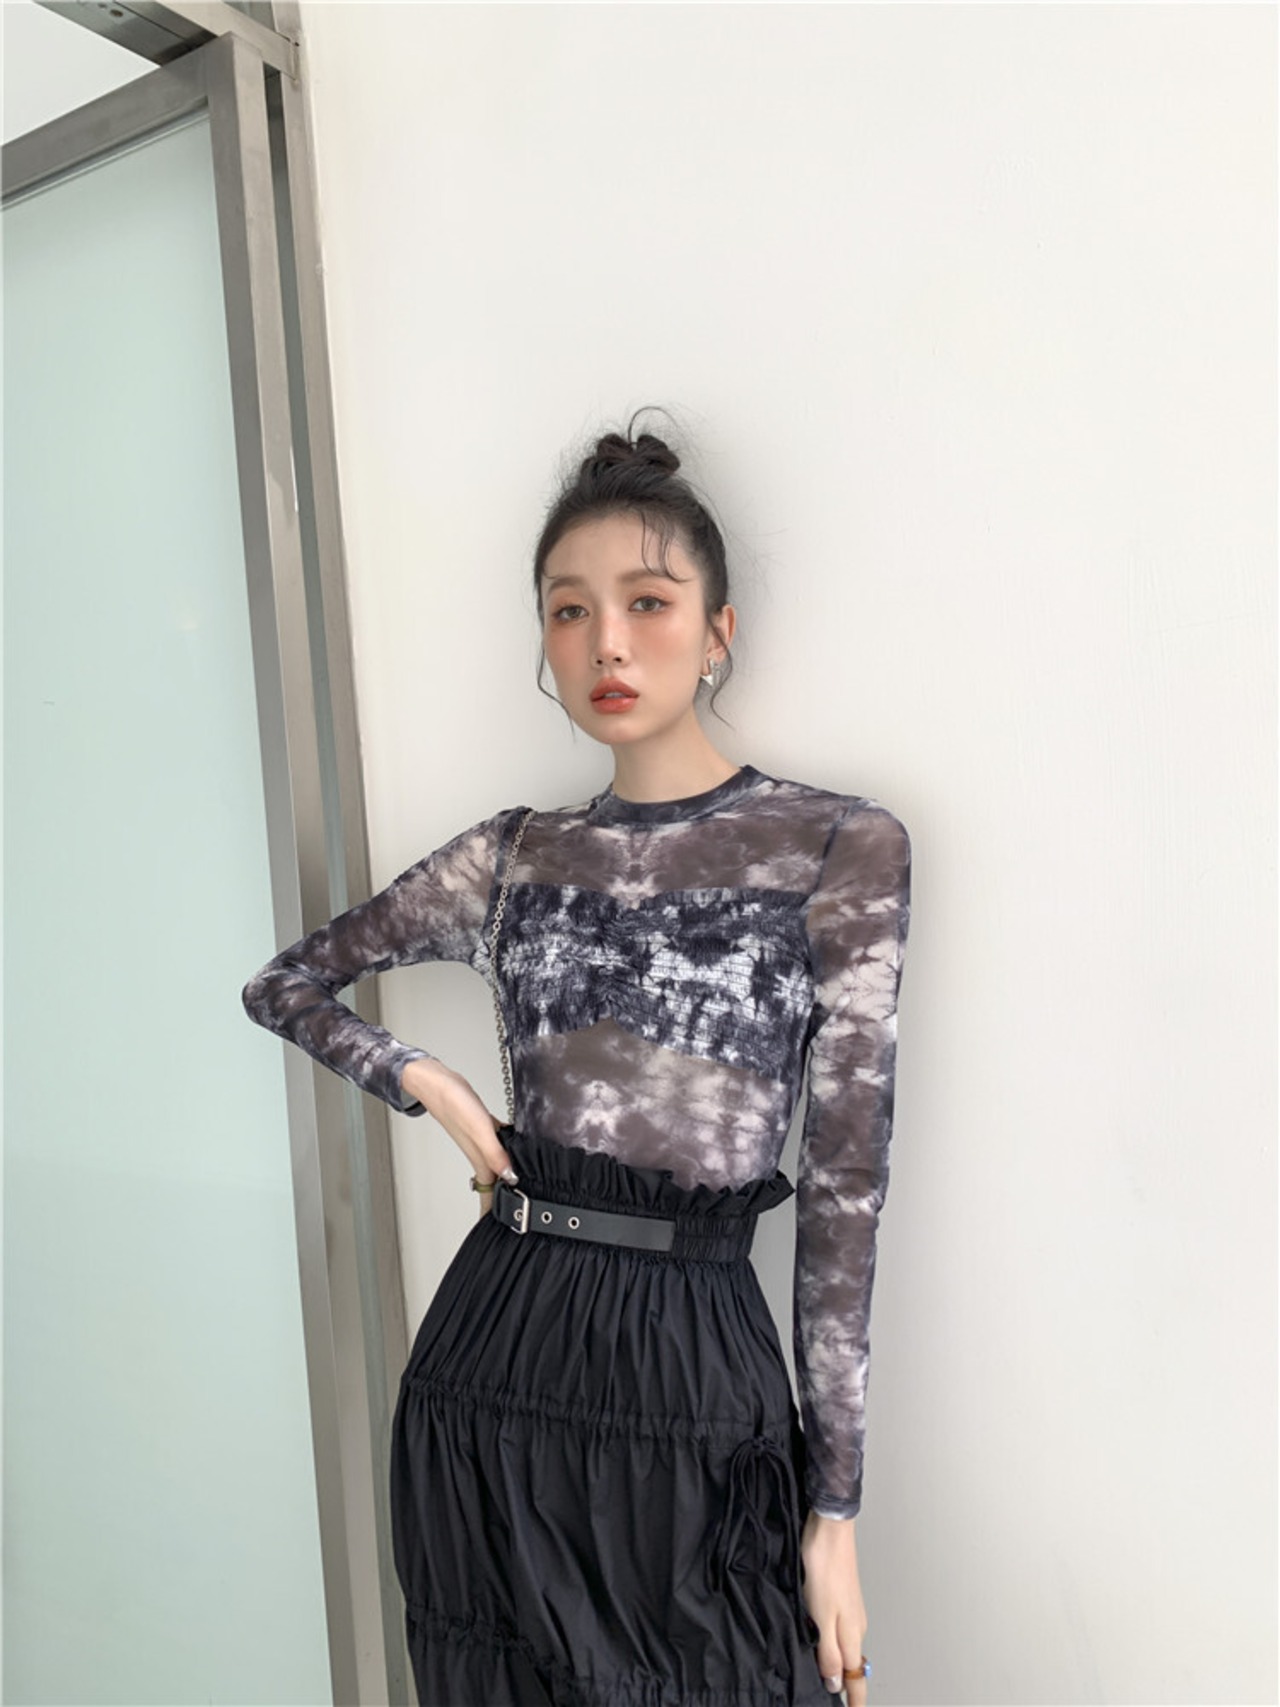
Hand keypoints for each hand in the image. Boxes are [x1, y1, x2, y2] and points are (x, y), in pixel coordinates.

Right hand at [400, 1059, 517, 1215]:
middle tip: (523, 1216)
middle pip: (496, 1184)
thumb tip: (511, 1177)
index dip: (498, 1214)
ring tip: (524, 1189)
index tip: (511, 1230)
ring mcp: (482, 1141)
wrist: (437, 1081)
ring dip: (508, 1177)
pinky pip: (499, 1145)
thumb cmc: (452, 1101)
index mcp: (480, 1160)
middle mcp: (481, 1154)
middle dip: (507, 1201)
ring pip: (498, 1166)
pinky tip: (519, 1147)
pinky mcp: (484, 1127)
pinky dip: (508, 1151)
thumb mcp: (479, 1128)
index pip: (490, 1195)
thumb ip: (495, 1153)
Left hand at [801, 1511, 868, 1702]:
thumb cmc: (825, 1570)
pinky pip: (839, 1630)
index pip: (856, 1676)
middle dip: (847, 1686)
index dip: (856, 1699)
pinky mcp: (840, 1597)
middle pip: (854, 1664)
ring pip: (847, 1647)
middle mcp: (854, 1625)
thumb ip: (829, 1652)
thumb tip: (836, 1684)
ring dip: (839, 1665)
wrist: (829, 1531)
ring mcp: (849, 1610)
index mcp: (851, 1634)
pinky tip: (820, 1642)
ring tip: (828, 1680)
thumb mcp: (822, 1617)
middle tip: (842, 1702)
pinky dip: (833, 1644)